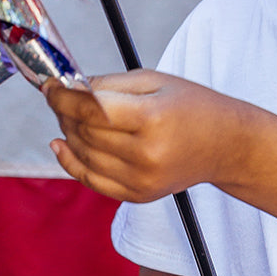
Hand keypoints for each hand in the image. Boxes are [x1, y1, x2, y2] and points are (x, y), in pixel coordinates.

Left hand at [44, 71, 244, 201]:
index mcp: (153, 118)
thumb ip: (109, 84)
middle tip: (60, 97)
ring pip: (83, 155)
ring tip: (69, 116)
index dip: (62, 96)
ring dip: (68, 133)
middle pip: (84, 132)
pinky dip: (71, 162)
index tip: (50, 85)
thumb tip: (68, 88)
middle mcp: (147, 154)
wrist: (227, 146)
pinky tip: (61, 145)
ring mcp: (142, 179)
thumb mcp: (155, 81)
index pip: (90, 109)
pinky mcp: (139, 195)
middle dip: (64, 111)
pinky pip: (92, 180)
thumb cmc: (193, 107)